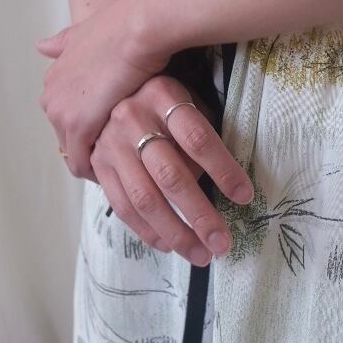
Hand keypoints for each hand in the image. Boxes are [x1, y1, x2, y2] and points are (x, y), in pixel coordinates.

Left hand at [36, 0, 169, 175]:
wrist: (138, 29)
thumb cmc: (123, 27)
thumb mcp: (84, 33)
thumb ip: (63, 44)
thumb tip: (40, 47)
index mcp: (54, 76)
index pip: (64, 112)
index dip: (86, 123)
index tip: (106, 131)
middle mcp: (51, 95)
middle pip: (65, 135)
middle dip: (88, 144)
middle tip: (117, 152)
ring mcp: (61, 113)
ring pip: (73, 151)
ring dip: (94, 160)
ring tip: (120, 165)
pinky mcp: (78, 127)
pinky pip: (82, 162)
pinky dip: (98, 170)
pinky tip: (119, 169)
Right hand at [90, 74, 254, 265]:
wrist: (107, 89)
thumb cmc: (165, 101)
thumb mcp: (188, 101)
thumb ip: (201, 136)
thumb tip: (227, 186)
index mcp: (163, 95)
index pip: (198, 138)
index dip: (223, 170)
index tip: (244, 197)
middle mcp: (132, 118)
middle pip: (171, 175)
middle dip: (200, 215)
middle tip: (222, 242)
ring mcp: (110, 144)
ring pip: (145, 198)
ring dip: (175, 232)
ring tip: (201, 253)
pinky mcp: (98, 165)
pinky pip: (123, 206)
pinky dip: (147, 230)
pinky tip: (169, 245)